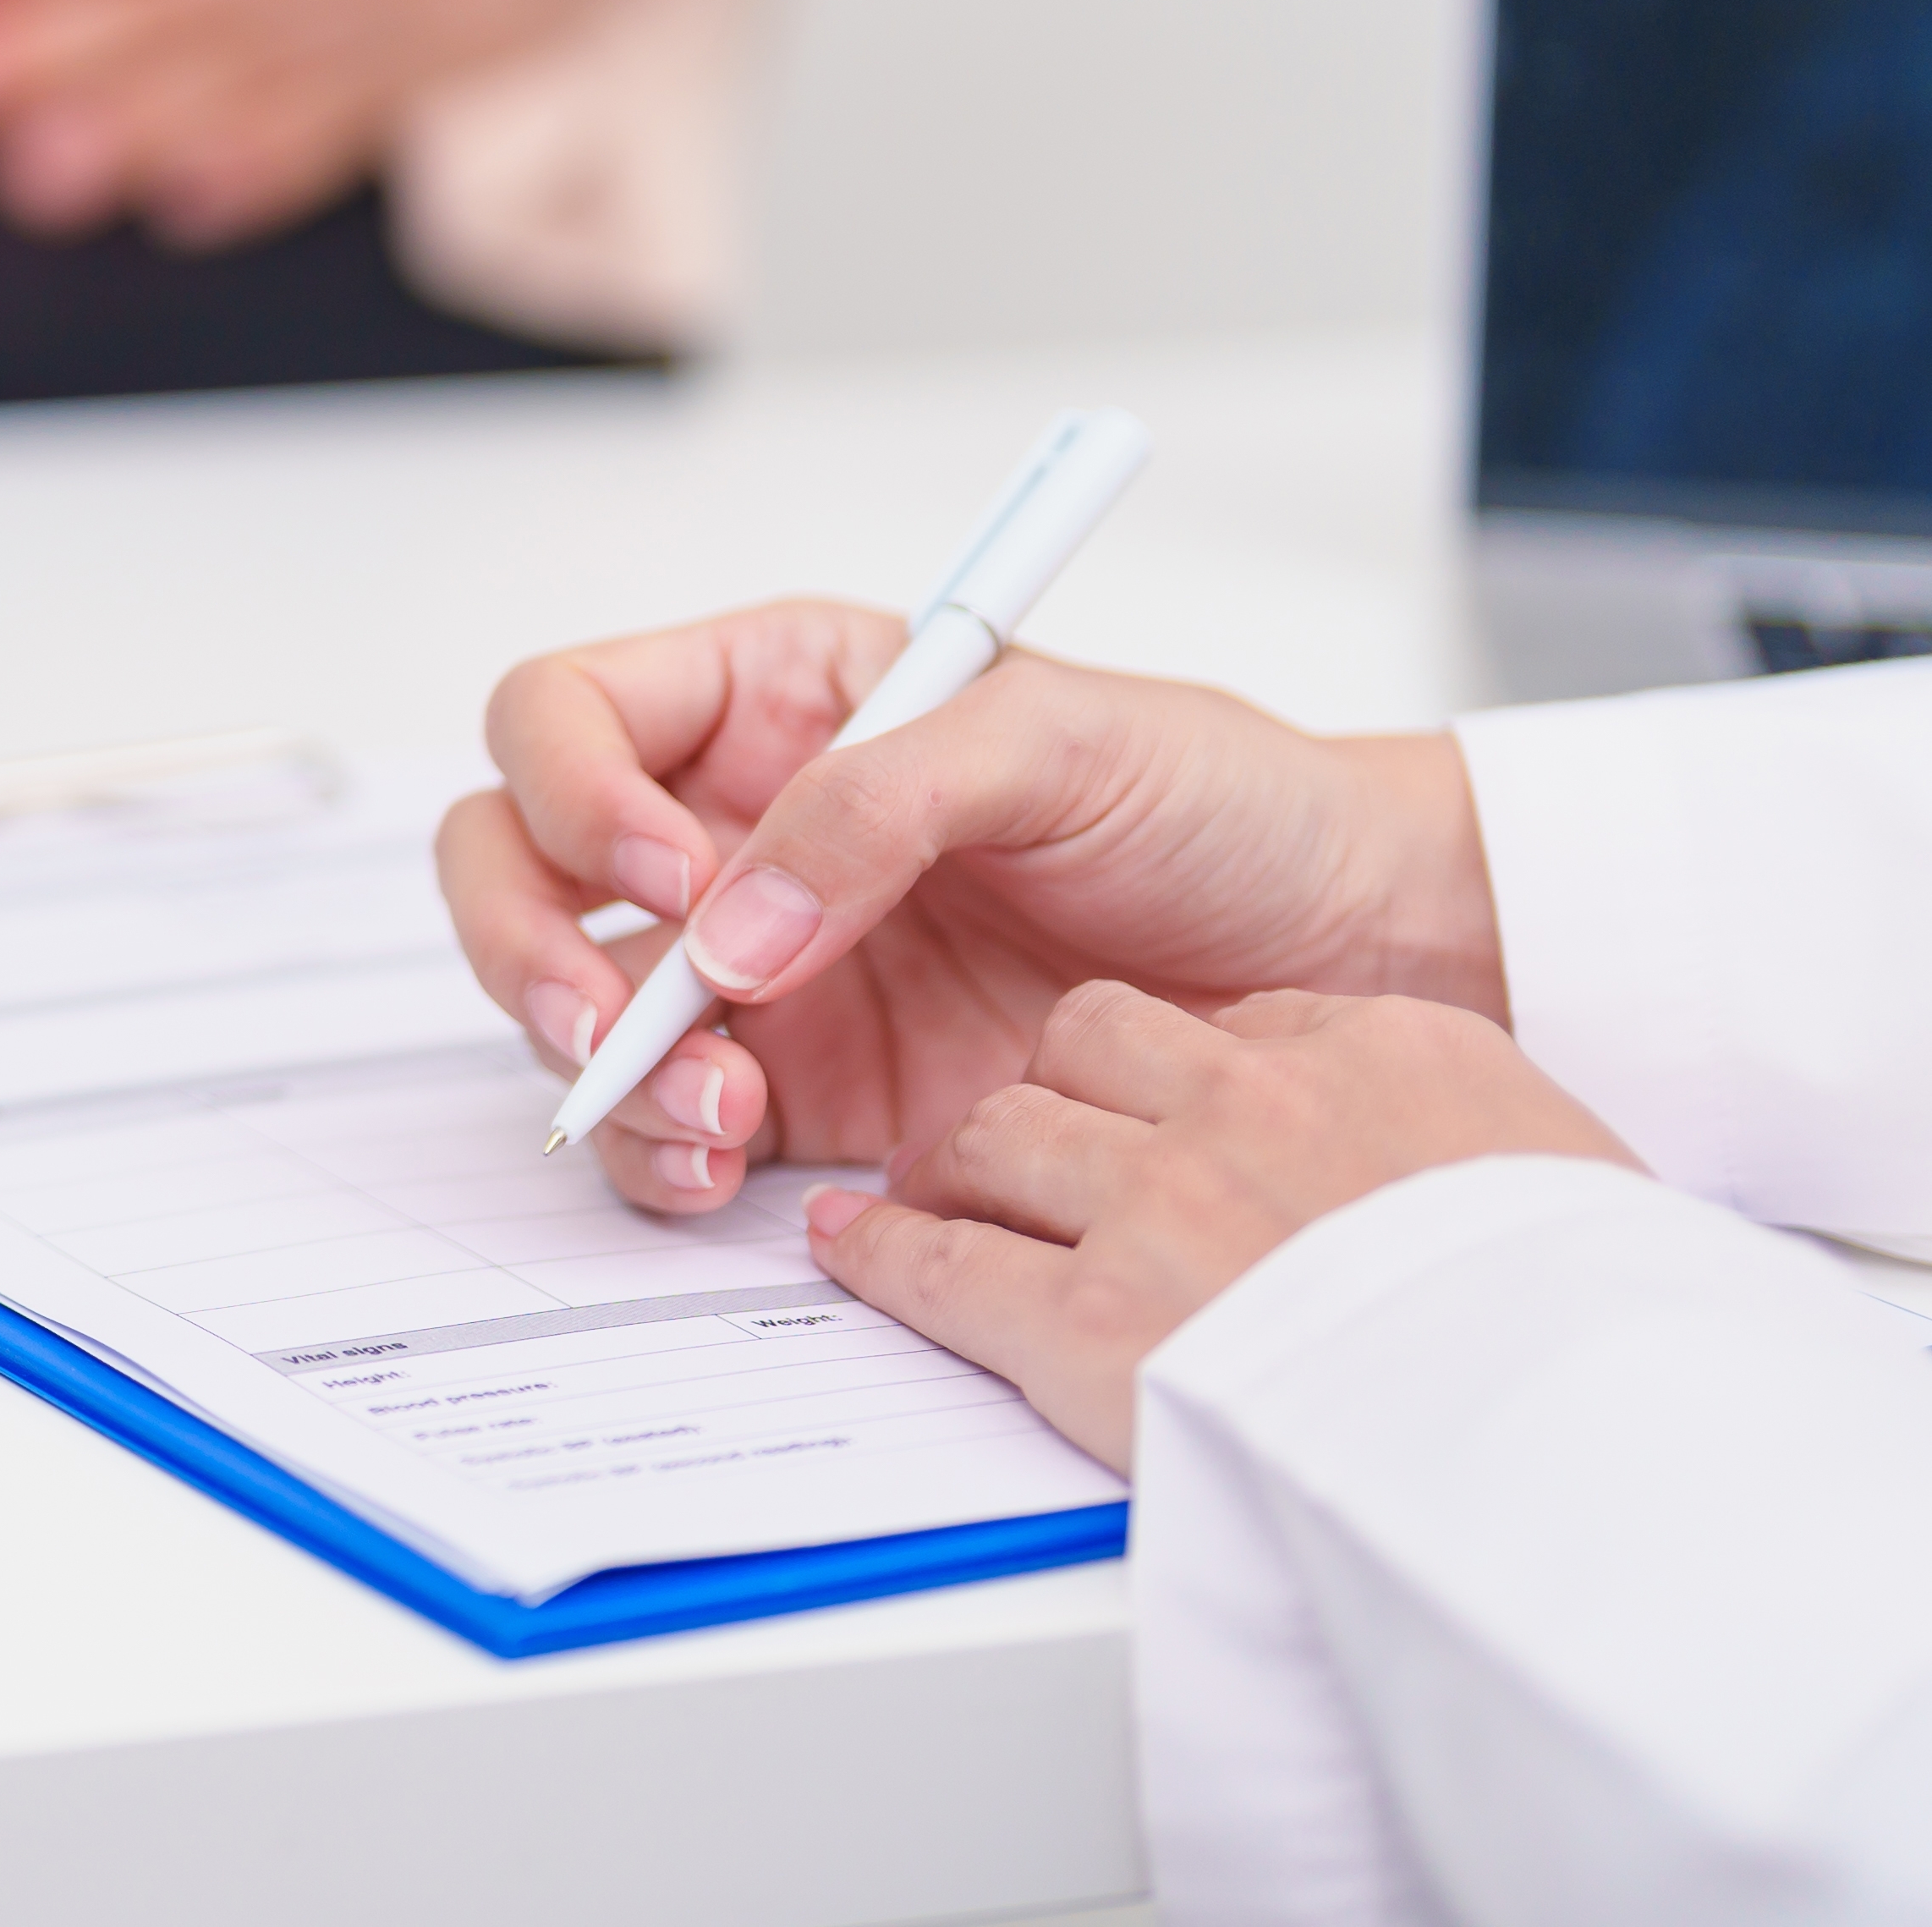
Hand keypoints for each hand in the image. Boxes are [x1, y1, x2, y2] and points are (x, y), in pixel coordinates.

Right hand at [437, 602, 1505, 1218]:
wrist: (1355, 960)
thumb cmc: (1227, 807)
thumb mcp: (1061, 739)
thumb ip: (878, 802)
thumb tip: (730, 924)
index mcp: (775, 698)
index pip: (570, 714)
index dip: (578, 791)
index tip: (676, 872)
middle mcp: (734, 824)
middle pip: (517, 861)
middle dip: (526, 945)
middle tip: (604, 1025)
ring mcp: (756, 964)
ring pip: (571, 1006)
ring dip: (604, 1069)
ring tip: (717, 1116)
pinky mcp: (802, 1090)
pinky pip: (665, 1129)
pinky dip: (661, 1158)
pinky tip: (730, 1171)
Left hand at [811, 984, 1635, 1467]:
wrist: (1591, 1435)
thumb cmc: (1593, 1314)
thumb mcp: (1558, 1152)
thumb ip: (1452, 1110)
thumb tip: (1407, 1133)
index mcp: (1372, 1053)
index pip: (1224, 1020)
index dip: (1173, 1062)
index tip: (1154, 1095)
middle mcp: (1249, 1107)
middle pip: (1087, 1053)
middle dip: (1047, 1093)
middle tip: (1018, 1136)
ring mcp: (1160, 1211)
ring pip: (1000, 1136)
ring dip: (960, 1164)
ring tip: (935, 1187)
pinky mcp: (1094, 1328)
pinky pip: (946, 1265)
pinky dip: (888, 1254)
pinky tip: (861, 1245)